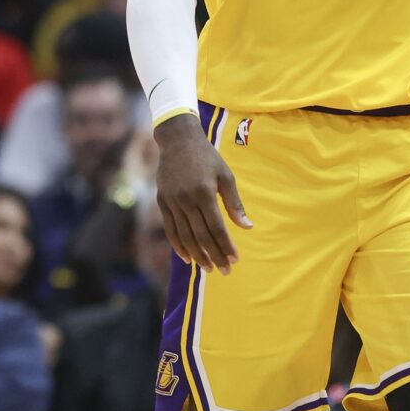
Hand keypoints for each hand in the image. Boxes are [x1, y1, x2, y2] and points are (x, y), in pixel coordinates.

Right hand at [153, 115, 251, 273]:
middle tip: (224, 270)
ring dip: (197, 255)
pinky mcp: (162, 201)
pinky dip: (178, 245)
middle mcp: (185, 198)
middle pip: (200, 235)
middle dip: (214, 256)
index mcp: (204, 192)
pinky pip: (170, 229)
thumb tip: (247, 227)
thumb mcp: (225, 176)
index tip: (234, 259)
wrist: (178, 140)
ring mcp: (171, 201)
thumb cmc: (207, 157)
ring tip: (208, 268)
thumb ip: (235, 203)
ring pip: (184, 236)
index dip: (225, 245)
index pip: (216, 227)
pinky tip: (187, 257)